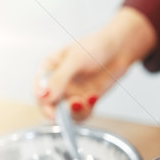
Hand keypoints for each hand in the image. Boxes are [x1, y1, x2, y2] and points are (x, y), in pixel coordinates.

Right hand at [34, 7, 156, 120]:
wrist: (120, 49)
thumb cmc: (96, 46)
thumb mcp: (75, 60)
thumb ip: (59, 78)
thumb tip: (44, 96)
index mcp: (50, 68)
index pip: (39, 88)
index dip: (42, 100)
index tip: (50, 107)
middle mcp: (59, 82)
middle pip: (50, 105)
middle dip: (59, 110)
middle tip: (70, 107)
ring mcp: (72, 91)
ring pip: (66, 112)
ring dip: (75, 111)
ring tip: (85, 101)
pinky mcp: (86, 99)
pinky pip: (82, 112)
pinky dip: (87, 109)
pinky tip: (93, 96)